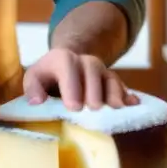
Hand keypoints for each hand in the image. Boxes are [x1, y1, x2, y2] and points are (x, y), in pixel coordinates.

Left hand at [23, 48, 139, 110]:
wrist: (67, 64)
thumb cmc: (48, 76)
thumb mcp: (35, 77)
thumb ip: (32, 87)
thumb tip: (37, 101)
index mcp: (63, 58)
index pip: (69, 68)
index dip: (72, 86)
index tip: (74, 107)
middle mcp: (86, 61)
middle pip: (93, 72)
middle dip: (94, 91)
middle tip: (94, 109)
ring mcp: (102, 70)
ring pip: (111, 78)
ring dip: (114, 93)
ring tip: (117, 109)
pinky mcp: (113, 81)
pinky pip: (123, 86)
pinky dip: (128, 95)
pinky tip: (134, 104)